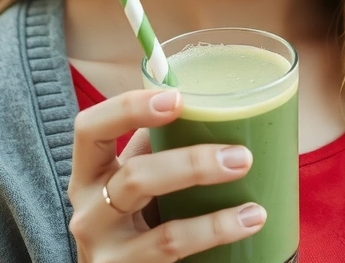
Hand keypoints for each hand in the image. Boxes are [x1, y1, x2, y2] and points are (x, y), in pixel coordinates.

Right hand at [67, 89, 265, 261]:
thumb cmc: (132, 215)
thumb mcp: (135, 178)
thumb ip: (158, 146)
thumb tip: (208, 105)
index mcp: (90, 173)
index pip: (90, 129)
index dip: (128, 108)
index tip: (176, 98)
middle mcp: (89, 212)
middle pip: (135, 177)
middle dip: (193, 164)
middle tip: (242, 156)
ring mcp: (108, 252)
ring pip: (163, 233)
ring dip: (215, 221)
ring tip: (255, 208)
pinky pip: (176, 256)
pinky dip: (217, 238)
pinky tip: (249, 223)